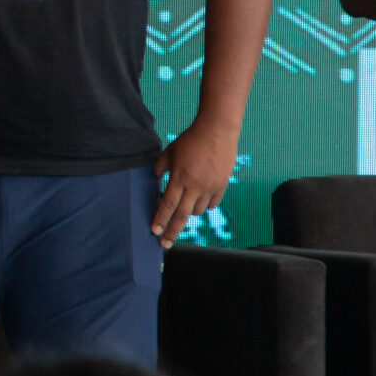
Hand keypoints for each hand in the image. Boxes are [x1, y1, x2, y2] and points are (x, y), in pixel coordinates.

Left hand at [152, 120, 237, 248]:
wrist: (217, 130)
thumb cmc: (191, 139)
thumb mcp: (170, 150)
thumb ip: (160, 166)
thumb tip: (155, 177)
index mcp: (180, 177)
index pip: (167, 204)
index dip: (160, 219)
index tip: (154, 232)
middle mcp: (195, 186)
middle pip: (182, 215)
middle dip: (172, 231)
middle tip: (164, 244)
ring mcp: (210, 187)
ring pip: (197, 211)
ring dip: (188, 214)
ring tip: (182, 212)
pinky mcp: (222, 185)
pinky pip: (212, 204)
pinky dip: (204, 206)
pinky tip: (199, 202)